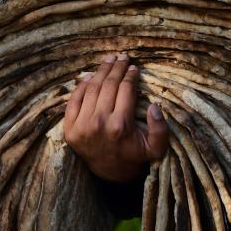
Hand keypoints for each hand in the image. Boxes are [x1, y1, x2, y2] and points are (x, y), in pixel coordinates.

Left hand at [63, 54, 168, 181]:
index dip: (130, 75)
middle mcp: (99, 123)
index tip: (134, 67)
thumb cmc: (134, 156)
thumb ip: (160, 129)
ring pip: (92, 89)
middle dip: (116, 68)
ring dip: (101, 71)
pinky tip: (91, 75)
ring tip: (108, 60)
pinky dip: (82, 85)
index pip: (126, 90)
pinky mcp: (69, 128)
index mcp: (120, 126)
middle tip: (122, 57)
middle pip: (108, 85)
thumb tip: (154, 105)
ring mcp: (82, 125)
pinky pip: (74, 100)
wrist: (109, 173)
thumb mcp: (155, 149)